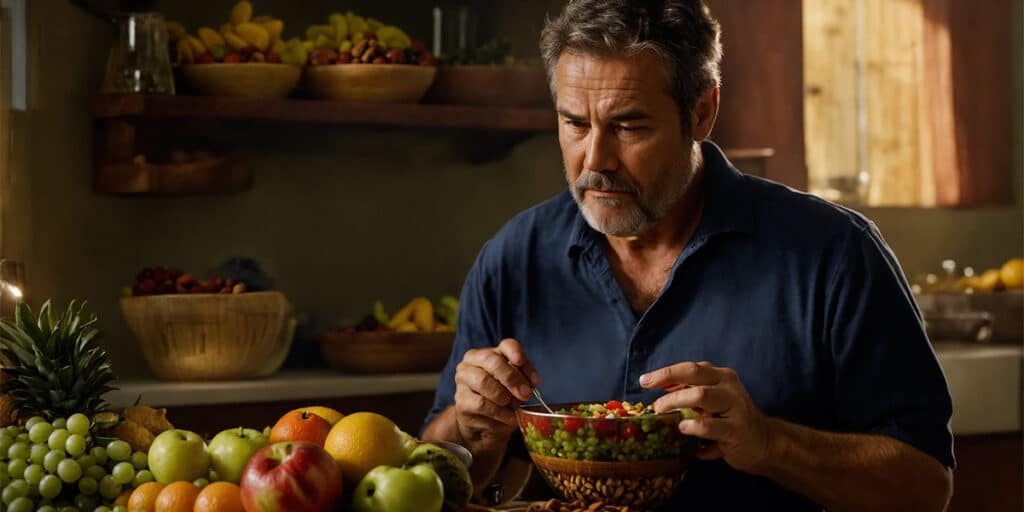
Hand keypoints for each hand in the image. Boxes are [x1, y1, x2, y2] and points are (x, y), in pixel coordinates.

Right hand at [454, 338, 539, 448]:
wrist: (481, 422)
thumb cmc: (501, 397)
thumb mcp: (515, 385)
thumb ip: (524, 379)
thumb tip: (531, 383)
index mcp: (490, 353)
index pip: (506, 345)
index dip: (516, 353)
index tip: (521, 362)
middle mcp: (472, 362)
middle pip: (492, 361)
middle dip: (511, 377)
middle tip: (525, 394)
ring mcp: (463, 380)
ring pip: (483, 381)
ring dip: (504, 396)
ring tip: (513, 407)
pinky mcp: (461, 402)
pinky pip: (482, 404)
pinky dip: (500, 412)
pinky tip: (508, 418)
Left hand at [639, 361, 772, 472]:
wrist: (763, 442)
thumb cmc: (730, 420)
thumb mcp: (712, 400)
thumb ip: (689, 391)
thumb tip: (658, 385)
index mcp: (721, 376)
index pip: (689, 368)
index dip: (665, 373)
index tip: (644, 381)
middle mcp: (729, 386)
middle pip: (693, 374)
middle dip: (666, 380)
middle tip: (650, 394)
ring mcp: (735, 406)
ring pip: (700, 395)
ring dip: (676, 401)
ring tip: (663, 412)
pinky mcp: (737, 429)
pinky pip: (709, 426)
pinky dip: (692, 428)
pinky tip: (684, 429)